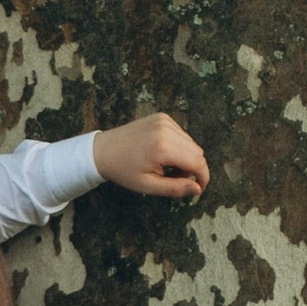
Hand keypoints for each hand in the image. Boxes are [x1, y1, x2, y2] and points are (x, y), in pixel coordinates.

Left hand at [93, 108, 209, 198]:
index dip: (203, 177)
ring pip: (191, 143)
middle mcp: (166, 130)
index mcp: (163, 147)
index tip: (199, 188)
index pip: (198, 162)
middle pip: (197, 152)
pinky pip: (181, 135)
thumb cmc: (124, 171)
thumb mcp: (148, 185)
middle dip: (192, 168)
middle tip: (173, 178)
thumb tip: (197, 188)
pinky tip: (162, 154)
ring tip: (165, 167)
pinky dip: (178, 146)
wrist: (103, 151)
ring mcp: (164, 121)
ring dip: (185, 157)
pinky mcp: (162, 117)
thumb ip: (175, 188)